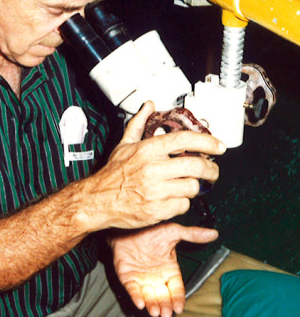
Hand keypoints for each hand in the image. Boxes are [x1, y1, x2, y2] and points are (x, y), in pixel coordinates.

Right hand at [82, 102, 223, 229]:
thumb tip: (148, 106)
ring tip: (184, 185)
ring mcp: (156, 190)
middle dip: (211, 170)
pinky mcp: (158, 209)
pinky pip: (183, 205)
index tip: (219, 146)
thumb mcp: (124, 145)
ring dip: (193, 187)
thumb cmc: (112, 174)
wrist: (97, 201)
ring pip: (193, 187)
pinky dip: (181, 203)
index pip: (185, 140)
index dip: (207, 142)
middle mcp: (153, 169)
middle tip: (212, 171)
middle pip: (197, 166)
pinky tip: (172, 198)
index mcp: (147, 150)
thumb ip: (139, 124)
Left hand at [111, 222, 218, 316]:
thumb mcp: (173, 232)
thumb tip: (214, 233)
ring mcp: (141, 278)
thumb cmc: (150, 231)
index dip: (178, 299)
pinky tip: (140, 304)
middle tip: (166, 314)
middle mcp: (156, 277)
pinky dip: (136, 297)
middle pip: (162, 296)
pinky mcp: (127, 277)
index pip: (176, 289)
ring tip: (155, 312)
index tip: (180, 309)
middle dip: (165, 306)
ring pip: (148, 295)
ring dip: (152, 305)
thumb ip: (192, 235)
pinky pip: (132, 289)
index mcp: (169, 270)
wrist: (127, 226)